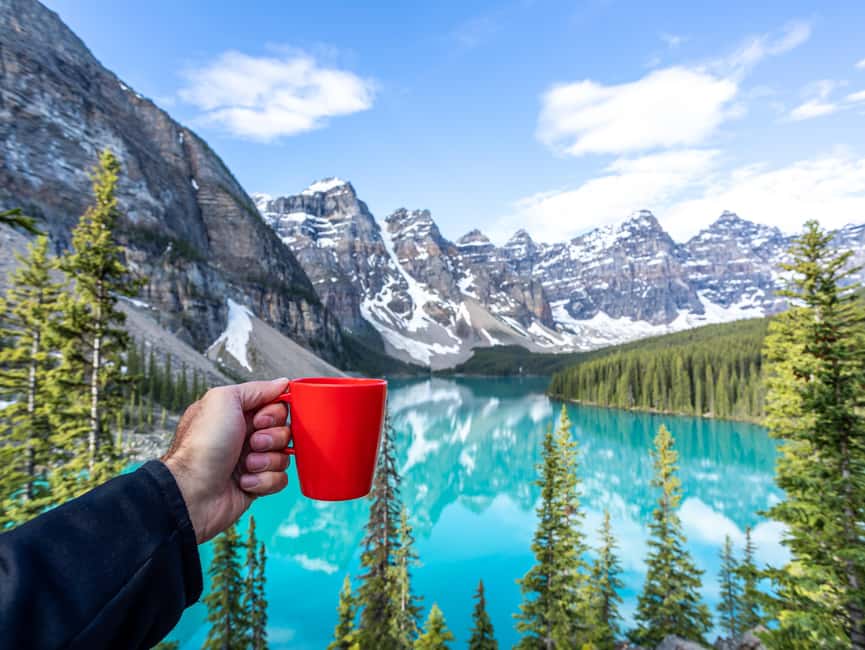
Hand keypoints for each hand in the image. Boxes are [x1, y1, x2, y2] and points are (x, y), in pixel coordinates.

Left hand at [161, 378, 291, 543]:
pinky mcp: (257, 484)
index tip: (259, 421)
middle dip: (272, 438)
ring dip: (267, 461)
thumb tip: (281, 384)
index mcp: (237, 414)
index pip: (275, 406)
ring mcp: (252, 461)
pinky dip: (264, 481)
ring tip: (245, 466)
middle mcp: (245, 436)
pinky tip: (244, 481)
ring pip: (284, 456)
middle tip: (251, 443)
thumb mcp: (224, 400)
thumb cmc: (202, 446)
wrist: (192, 491)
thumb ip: (256, 389)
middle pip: (284, 430)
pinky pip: (280, 479)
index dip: (274, 414)